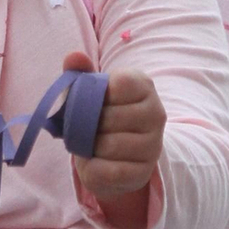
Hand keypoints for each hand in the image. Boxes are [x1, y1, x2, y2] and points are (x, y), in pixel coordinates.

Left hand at [62, 49, 164, 228]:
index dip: (97, 96)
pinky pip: (109, 171)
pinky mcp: (143, 171)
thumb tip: (73, 57)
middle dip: (88, 126)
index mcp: (143, 85)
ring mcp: (154, 144)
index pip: (118, 85)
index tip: (95, 102)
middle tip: (88, 128)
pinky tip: (97, 161)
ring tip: (93, 144)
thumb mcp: (90, 93)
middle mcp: (156, 113)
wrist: (115, 156)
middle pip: (108, 118)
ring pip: (108, 145)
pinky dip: (93, 168)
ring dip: (91, 147)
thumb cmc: (102, 116)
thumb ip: (80, 74)